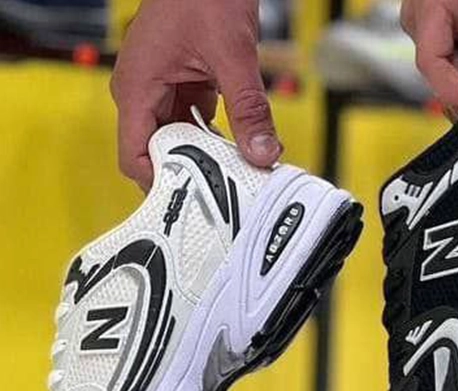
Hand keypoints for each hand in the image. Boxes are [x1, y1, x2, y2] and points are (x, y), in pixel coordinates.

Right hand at [111, 0, 280, 189]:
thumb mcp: (232, 55)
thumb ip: (249, 108)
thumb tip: (263, 153)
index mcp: (138, 86)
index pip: (134, 156)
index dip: (160, 186)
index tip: (192, 207)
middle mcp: (144, 92)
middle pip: (159, 155)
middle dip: (191, 178)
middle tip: (226, 201)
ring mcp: (164, 90)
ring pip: (181, 144)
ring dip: (208, 162)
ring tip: (238, 182)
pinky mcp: (186, 87)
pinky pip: (198, 127)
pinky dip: (218, 142)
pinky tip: (242, 155)